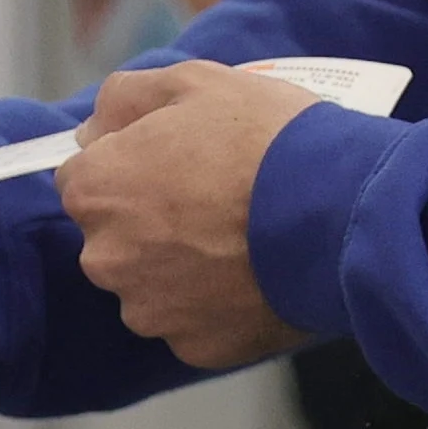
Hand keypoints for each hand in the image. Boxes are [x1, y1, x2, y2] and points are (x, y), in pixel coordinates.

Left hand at [59, 60, 320, 367]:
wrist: (342, 212)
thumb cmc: (267, 141)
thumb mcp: (195, 81)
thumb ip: (126, 98)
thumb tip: (93, 128)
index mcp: (96, 189)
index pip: (85, 179)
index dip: (130, 165)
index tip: (174, 163)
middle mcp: (106, 257)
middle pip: (115, 237)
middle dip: (151, 221)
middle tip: (215, 199)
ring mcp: (149, 309)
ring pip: (152, 285)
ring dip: (182, 267)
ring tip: (240, 240)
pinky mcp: (194, 347)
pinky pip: (194, 322)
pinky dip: (217, 305)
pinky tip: (255, 274)